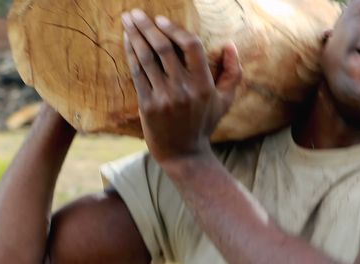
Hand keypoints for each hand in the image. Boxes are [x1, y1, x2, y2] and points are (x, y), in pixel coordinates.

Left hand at [121, 9, 241, 164]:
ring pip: (146, 58)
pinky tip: (127, 41)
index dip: (174, 29)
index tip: (161, 19)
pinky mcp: (147, 105)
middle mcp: (183, 89)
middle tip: (135, 12)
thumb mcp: (226, 100)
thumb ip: (233, 72)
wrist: (183, 154)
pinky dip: (131, 54)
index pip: (190, 46)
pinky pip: (137, 74)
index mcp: (203, 85)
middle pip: (163, 48)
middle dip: (147, 27)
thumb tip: (230, 45)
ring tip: (126, 20)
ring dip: (135, 36)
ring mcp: (164, 98)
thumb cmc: (204, 123)